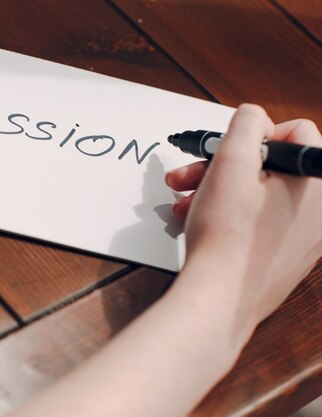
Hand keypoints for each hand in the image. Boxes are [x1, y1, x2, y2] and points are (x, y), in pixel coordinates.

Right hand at [166, 104, 321, 325]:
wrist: (220, 299)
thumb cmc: (227, 235)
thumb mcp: (231, 162)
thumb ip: (246, 124)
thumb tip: (253, 116)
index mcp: (318, 181)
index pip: (295, 131)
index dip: (253, 136)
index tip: (226, 154)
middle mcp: (320, 210)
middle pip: (271, 165)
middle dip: (222, 165)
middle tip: (188, 175)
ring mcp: (305, 237)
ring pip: (259, 193)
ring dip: (216, 190)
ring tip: (183, 201)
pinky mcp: (284, 256)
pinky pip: (258, 221)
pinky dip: (229, 215)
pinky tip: (197, 220)